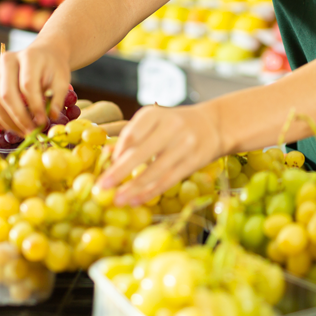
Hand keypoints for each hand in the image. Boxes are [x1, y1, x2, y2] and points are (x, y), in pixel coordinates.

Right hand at [0, 41, 69, 135]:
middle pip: (6, 95)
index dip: (34, 107)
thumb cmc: (52, 68)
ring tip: (23, 132)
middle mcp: (6, 62)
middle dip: (19, 118)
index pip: (27, 85)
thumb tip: (52, 116)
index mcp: (28, 57)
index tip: (43, 122)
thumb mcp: (62, 79)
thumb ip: (58, 97)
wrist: (42, 56)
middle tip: (31, 132)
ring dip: (7, 123)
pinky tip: (10, 127)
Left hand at [98, 104, 223, 205]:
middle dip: (119, 172)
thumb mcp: (154, 122)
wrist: (214, 125)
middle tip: (102, 188)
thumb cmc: (175, 125)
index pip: (132, 134)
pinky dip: (151, 192)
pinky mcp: (194, 161)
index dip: (118, 153)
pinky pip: (169, 180)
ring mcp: (185, 144)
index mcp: (156, 114)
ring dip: (134, 188)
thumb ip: (133, 137)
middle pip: (141, 153)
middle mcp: (171, 126)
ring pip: (155, 171)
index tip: (106, 168)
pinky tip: (137, 200)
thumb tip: (107, 157)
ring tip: (118, 200)